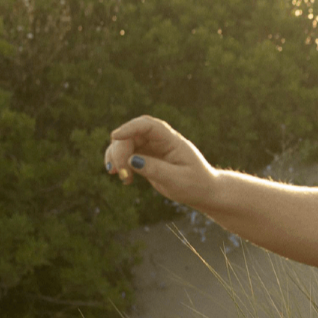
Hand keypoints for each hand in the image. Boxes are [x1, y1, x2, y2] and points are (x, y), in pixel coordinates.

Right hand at [102, 115, 218, 207]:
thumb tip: (131, 160)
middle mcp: (160, 141)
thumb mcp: (177, 180)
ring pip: (126, 144)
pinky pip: (127, 155)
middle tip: (119, 172)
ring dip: (116, 157)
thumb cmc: (195, 185)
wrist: (203, 192)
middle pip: (132, 135)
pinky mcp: (146, 158)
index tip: (114, 136)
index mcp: (172, 141)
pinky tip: (125, 180)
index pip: (148, 125)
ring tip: (120, 177)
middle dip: (120, 150)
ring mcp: (152, 148)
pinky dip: (120, 164)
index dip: (130, 127)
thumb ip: (155, 169)